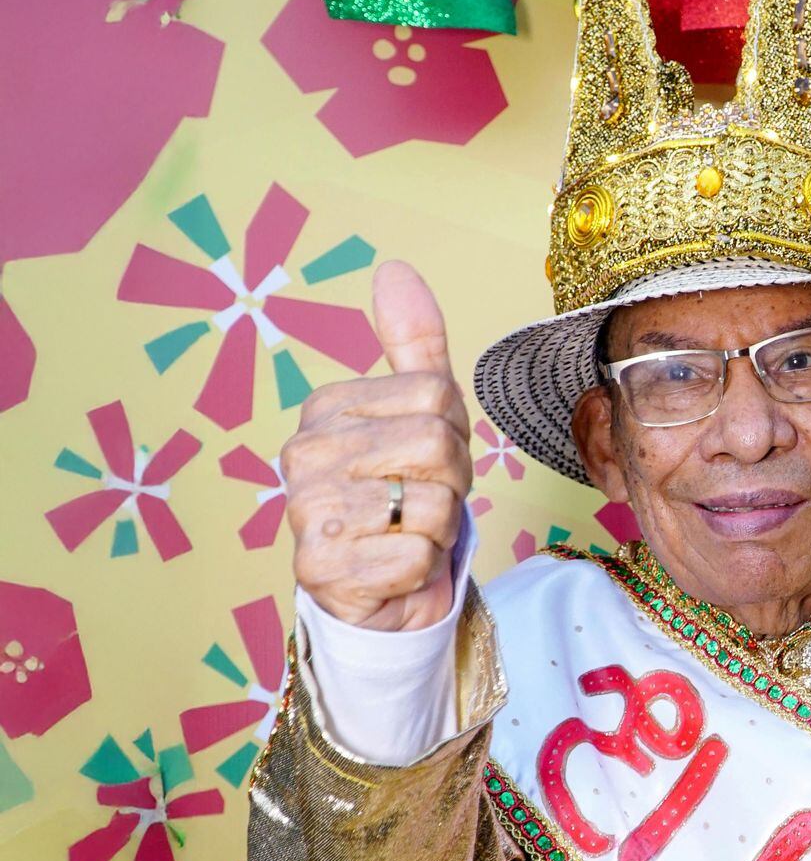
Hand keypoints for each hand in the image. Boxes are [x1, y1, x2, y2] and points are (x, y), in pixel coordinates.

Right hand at [283, 261, 470, 631]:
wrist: (380, 591)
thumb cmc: (403, 497)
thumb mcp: (421, 414)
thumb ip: (414, 346)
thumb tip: (394, 269)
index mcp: (326, 407)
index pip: (439, 396)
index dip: (455, 436)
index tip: (426, 464)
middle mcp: (304, 454)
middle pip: (439, 445)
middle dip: (452, 485)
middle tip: (422, 504)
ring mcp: (306, 513)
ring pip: (433, 505)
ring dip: (438, 531)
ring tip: (406, 535)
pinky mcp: (322, 570)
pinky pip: (417, 557)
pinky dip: (422, 569)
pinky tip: (393, 568)